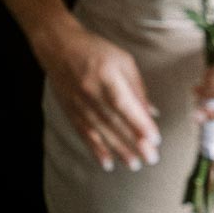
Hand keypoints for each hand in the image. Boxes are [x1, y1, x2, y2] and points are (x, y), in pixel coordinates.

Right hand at [36, 23, 160, 172]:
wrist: (59, 47)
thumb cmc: (97, 50)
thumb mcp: (123, 61)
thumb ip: (137, 88)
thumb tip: (151, 113)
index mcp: (106, 76)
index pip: (125, 104)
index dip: (139, 123)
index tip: (154, 139)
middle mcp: (91, 92)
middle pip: (114, 122)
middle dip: (134, 142)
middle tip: (150, 159)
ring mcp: (79, 104)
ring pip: (101, 131)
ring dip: (118, 150)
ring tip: (134, 164)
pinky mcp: (70, 111)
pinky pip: (84, 134)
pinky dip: (96, 150)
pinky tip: (107, 163)